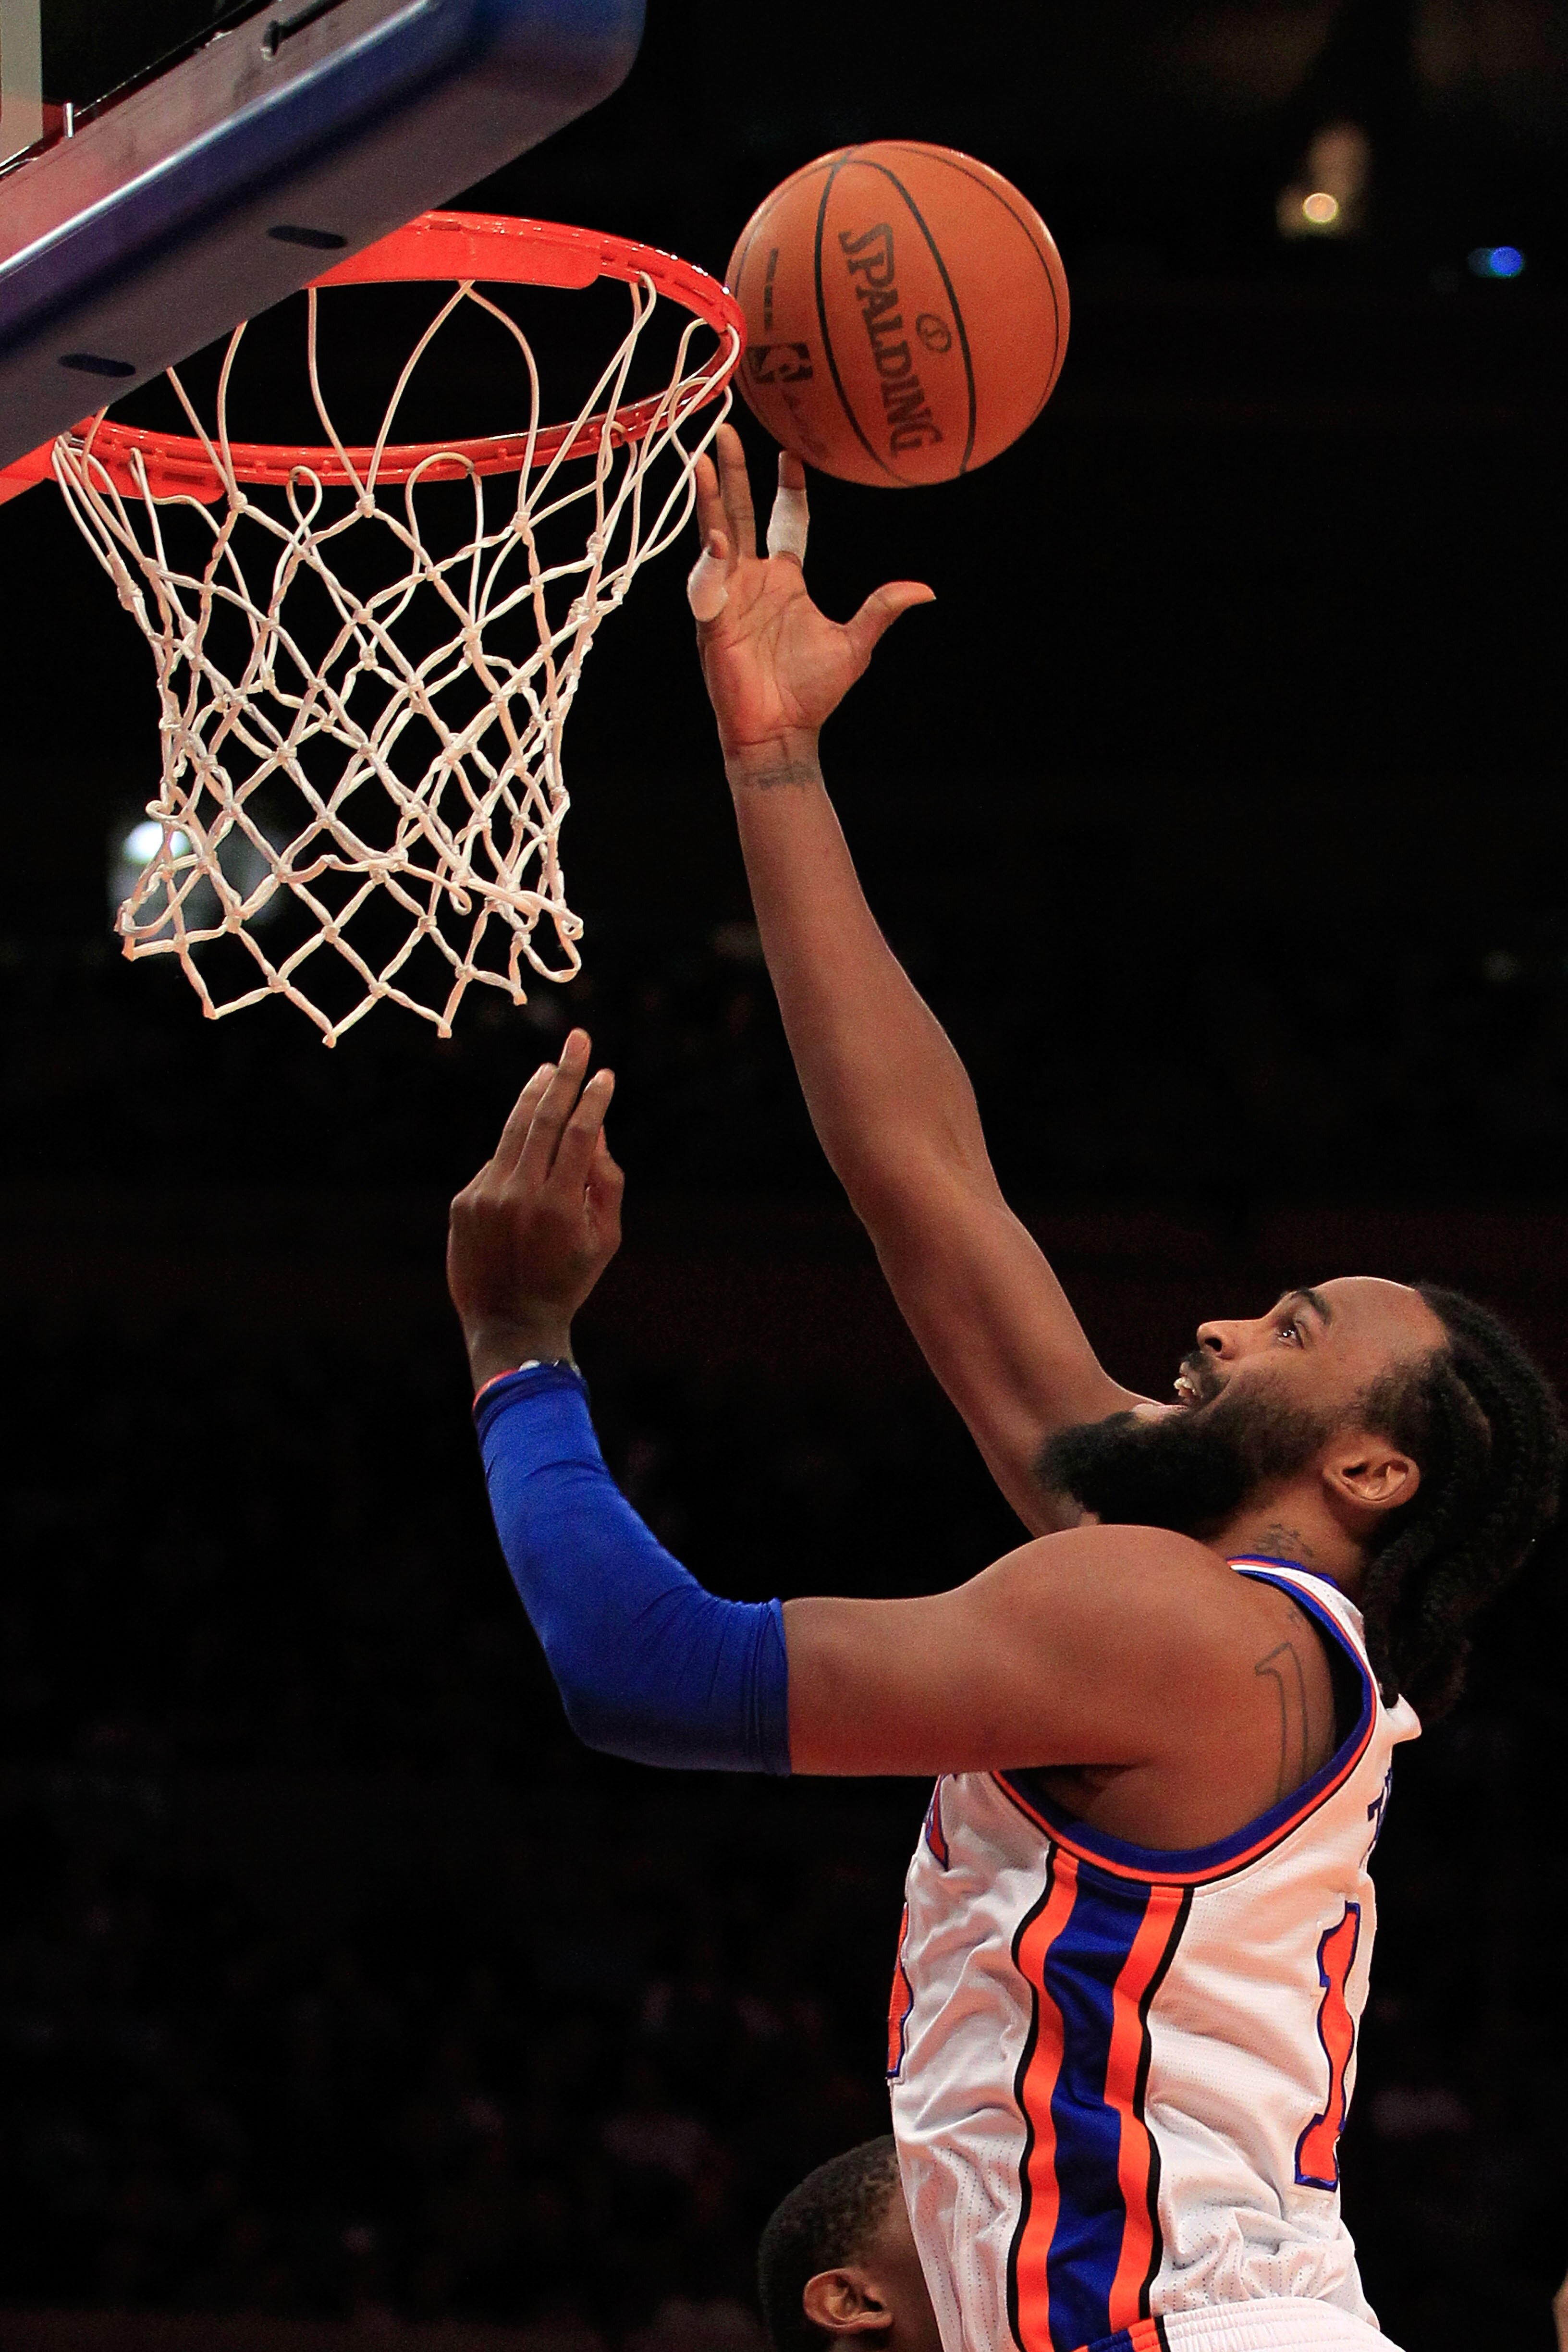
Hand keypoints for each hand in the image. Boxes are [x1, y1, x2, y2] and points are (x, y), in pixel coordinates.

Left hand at [447, 1029, 623, 1389]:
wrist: (509, 1323)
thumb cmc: (567, 1280)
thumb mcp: (605, 1238)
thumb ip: (606, 1181)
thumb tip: (597, 1128)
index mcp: (559, 1205)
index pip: (580, 1133)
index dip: (593, 1097)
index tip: (603, 1072)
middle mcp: (519, 1194)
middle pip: (543, 1117)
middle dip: (564, 1073)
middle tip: (576, 1038)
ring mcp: (485, 1196)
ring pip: (512, 1131)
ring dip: (533, 1095)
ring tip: (548, 1068)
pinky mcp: (463, 1202)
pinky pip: (495, 1164)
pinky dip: (514, 1154)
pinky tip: (527, 1158)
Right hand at [688, 423, 933, 780]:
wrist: (782, 733)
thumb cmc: (812, 692)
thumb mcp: (856, 643)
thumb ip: (882, 609)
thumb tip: (926, 590)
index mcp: (785, 581)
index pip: (785, 522)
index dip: (787, 488)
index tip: (792, 453)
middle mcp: (752, 580)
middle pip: (741, 513)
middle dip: (734, 473)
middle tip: (728, 429)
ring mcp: (729, 597)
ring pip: (715, 535)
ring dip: (709, 500)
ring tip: (703, 460)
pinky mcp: (713, 621)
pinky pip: (707, 584)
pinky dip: (711, 562)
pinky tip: (719, 540)